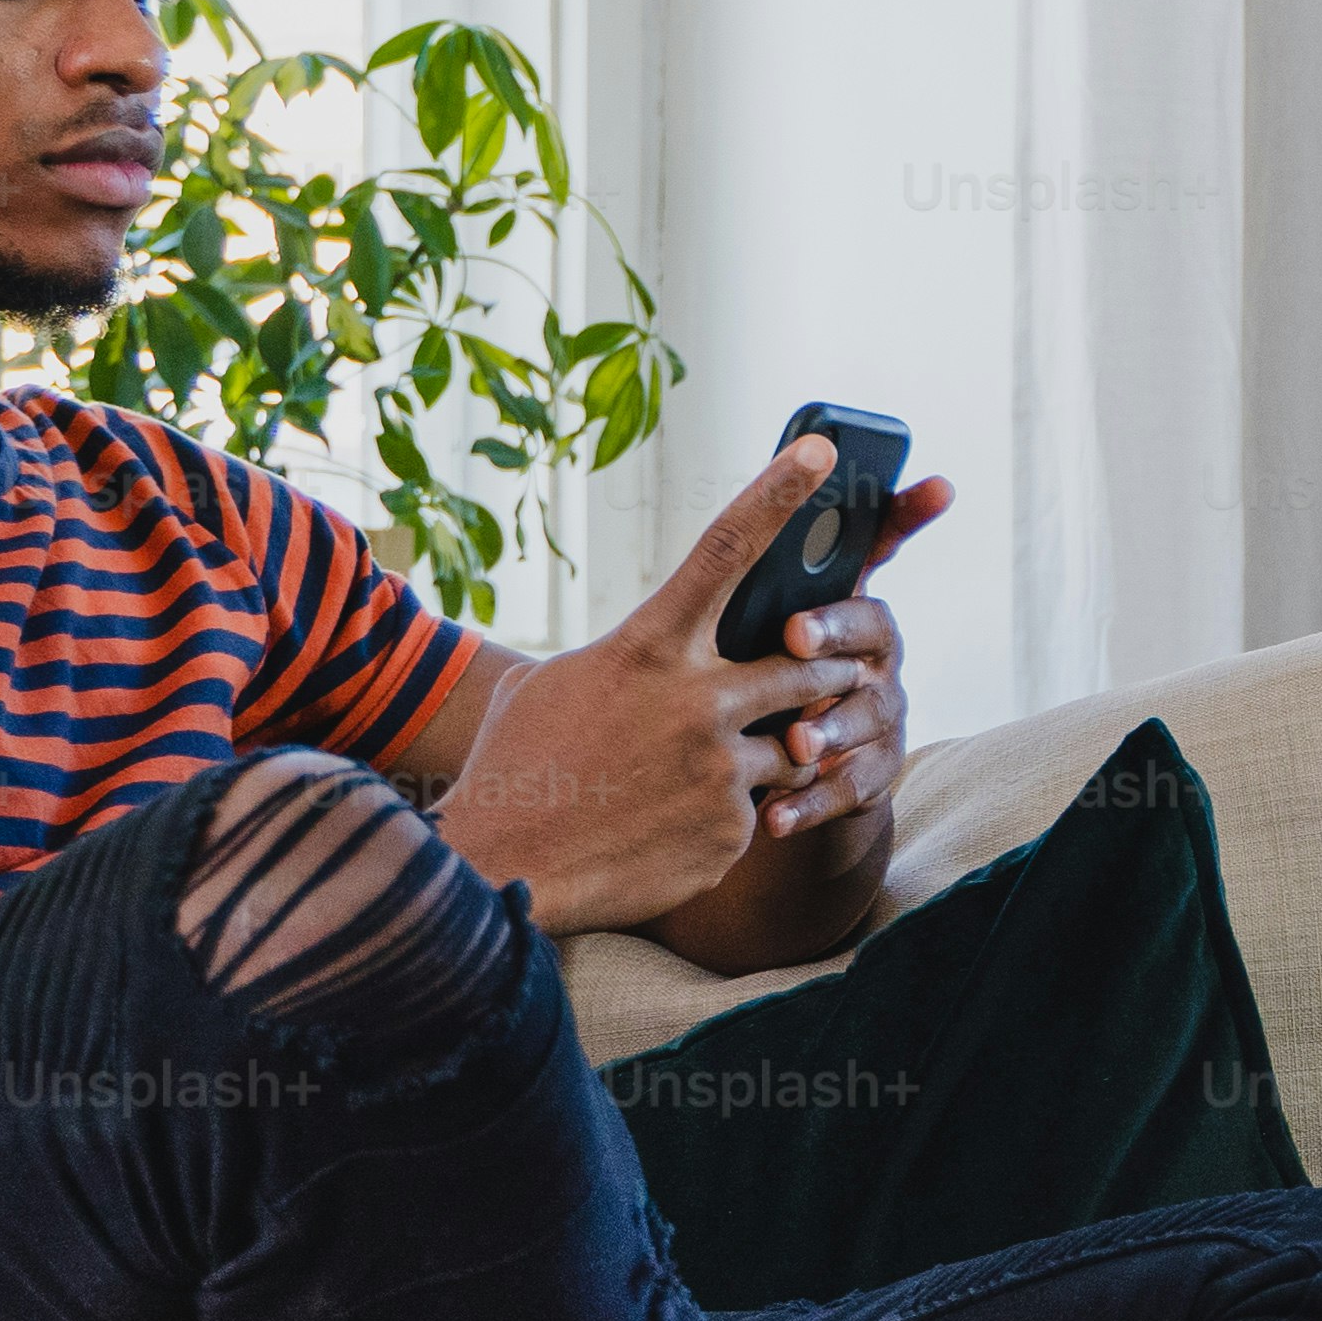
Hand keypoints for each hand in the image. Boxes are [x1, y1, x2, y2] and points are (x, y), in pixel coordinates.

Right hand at [425, 438, 935, 937]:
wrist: (500, 869)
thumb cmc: (518, 767)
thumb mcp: (555, 686)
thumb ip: (625, 657)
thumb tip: (657, 649)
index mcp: (647, 647)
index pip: (725, 549)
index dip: (777, 493)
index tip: (821, 450)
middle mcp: (695, 700)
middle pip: (803, 664)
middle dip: (817, 673)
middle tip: (817, 679)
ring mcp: (718, 768)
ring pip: (790, 746)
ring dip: (767, 757)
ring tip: (696, 780)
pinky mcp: (729, 830)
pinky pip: (756, 812)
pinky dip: (726, 819)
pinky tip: (670, 833)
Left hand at [717, 467, 954, 863]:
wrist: (773, 782)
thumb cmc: (744, 687)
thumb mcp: (741, 633)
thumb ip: (744, 593)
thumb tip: (723, 534)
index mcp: (840, 601)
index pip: (882, 545)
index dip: (911, 512)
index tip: (938, 485)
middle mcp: (872, 650)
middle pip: (872, 627)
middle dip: (835, 629)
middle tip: (794, 636)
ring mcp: (880, 710)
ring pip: (867, 711)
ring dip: (830, 725)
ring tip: (795, 744)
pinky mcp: (874, 770)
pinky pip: (854, 784)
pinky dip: (812, 802)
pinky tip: (776, 815)